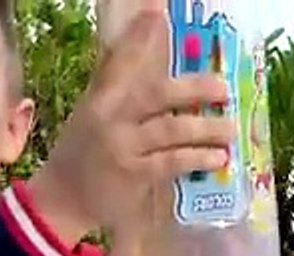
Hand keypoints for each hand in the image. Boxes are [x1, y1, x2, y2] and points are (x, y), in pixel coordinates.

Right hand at [26, 3, 234, 245]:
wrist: (62, 198)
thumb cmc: (84, 150)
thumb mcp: (93, 110)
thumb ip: (117, 80)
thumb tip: (143, 39)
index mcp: (101, 97)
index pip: (120, 60)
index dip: (139, 36)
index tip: (157, 12)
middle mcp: (110, 118)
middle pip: (156, 94)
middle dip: (193, 89)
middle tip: (223, 88)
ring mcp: (123, 147)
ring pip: (170, 130)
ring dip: (205, 129)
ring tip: (231, 127)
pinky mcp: (134, 175)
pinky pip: (172, 162)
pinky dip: (197, 158)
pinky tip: (218, 158)